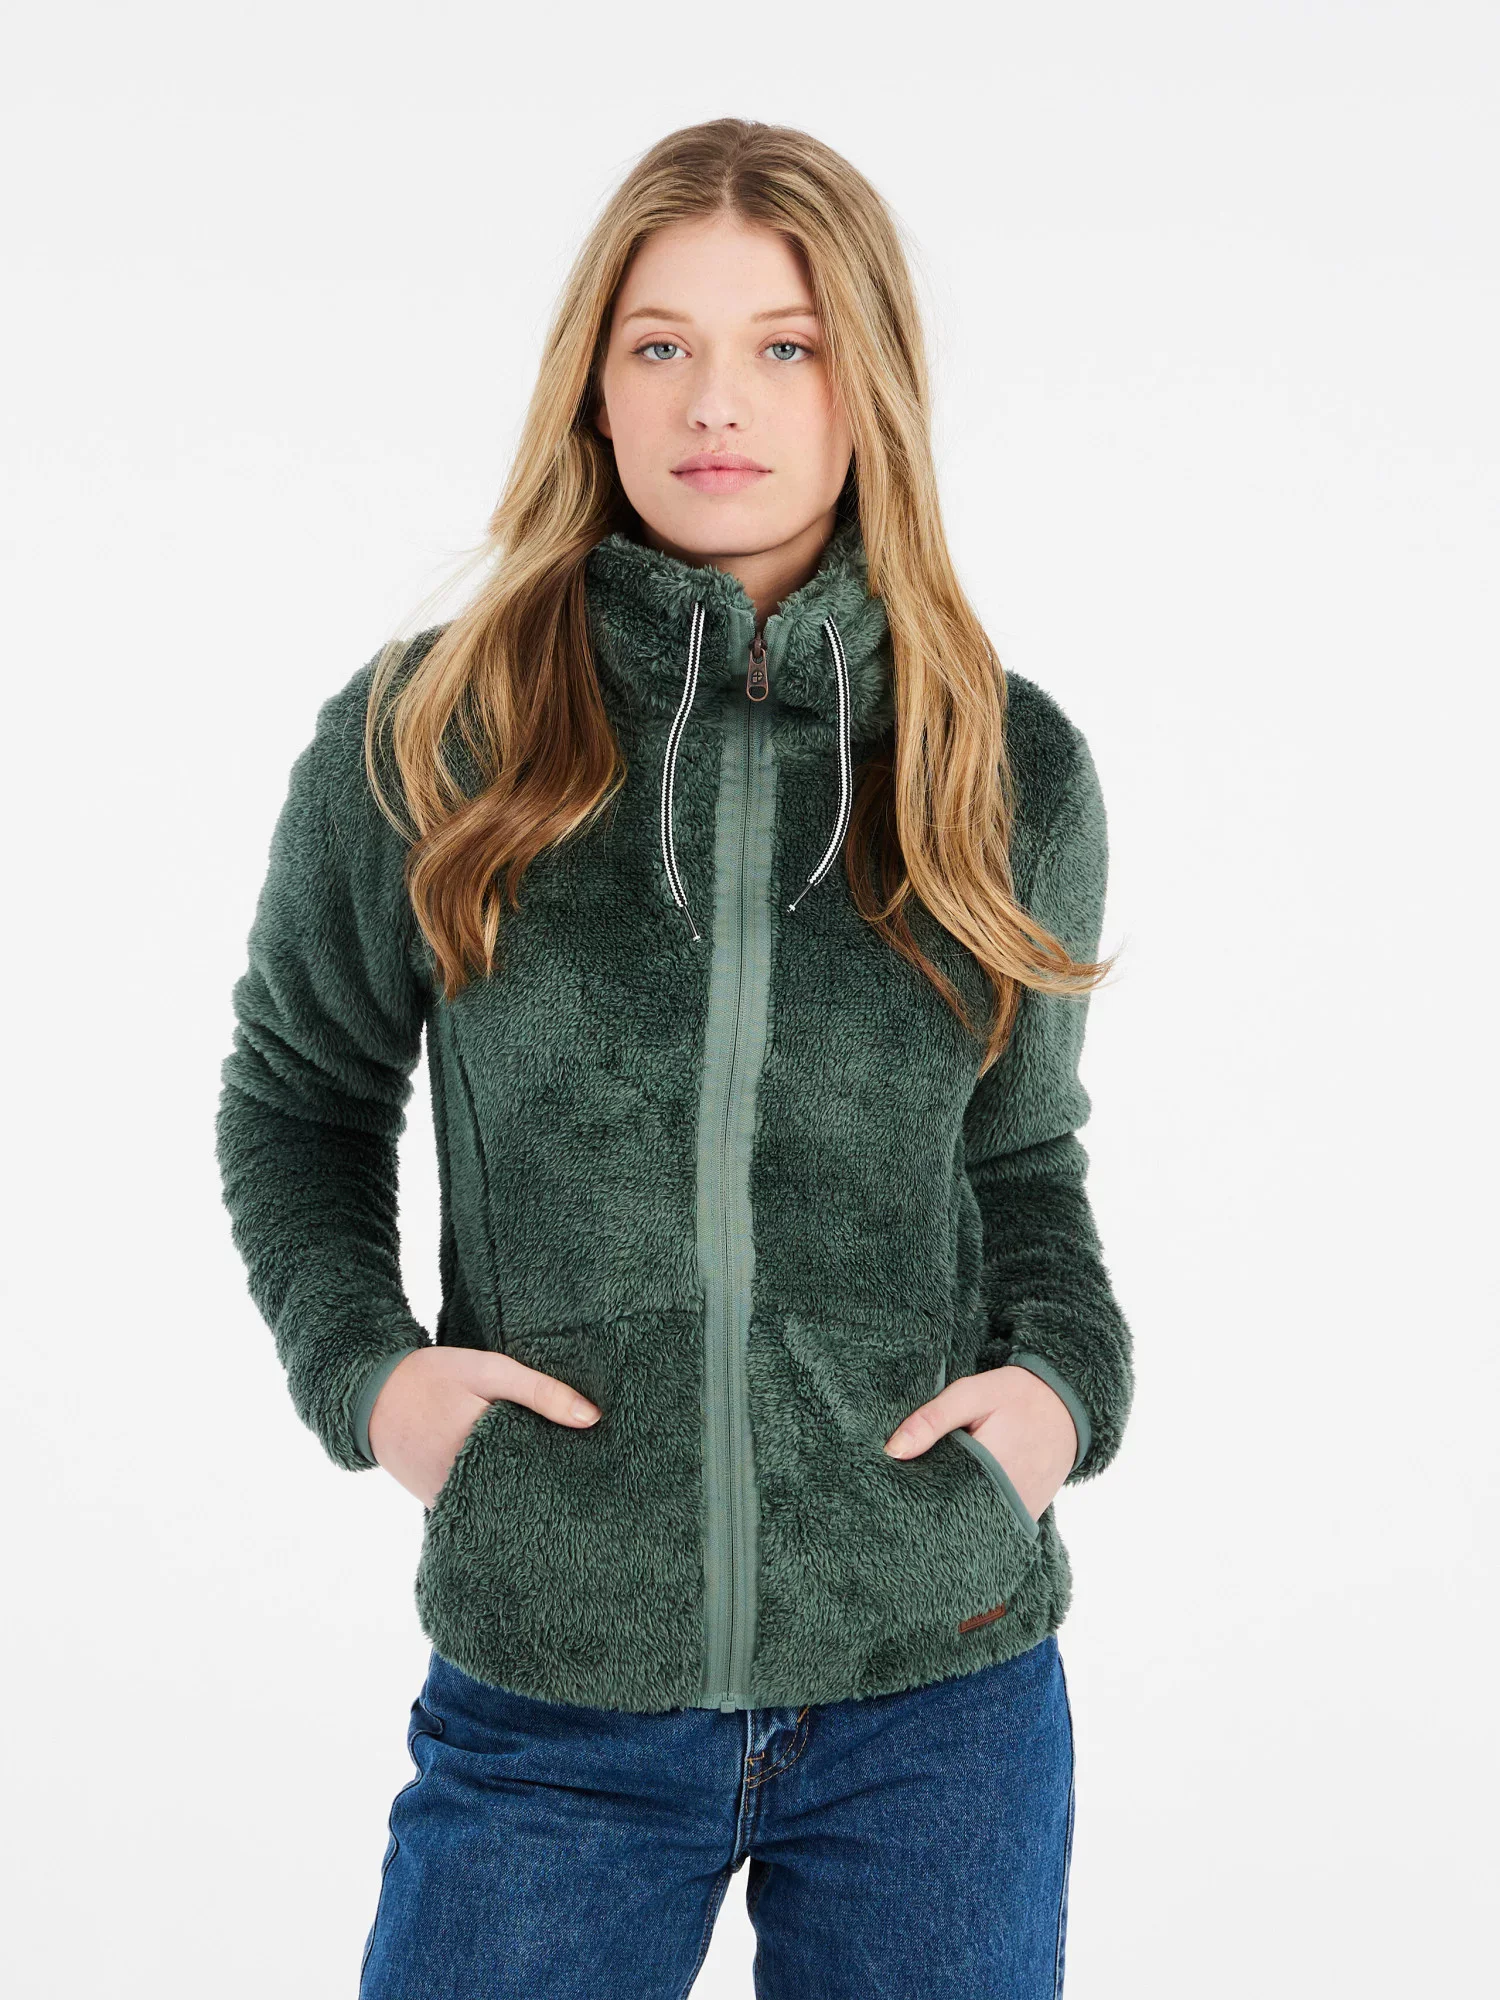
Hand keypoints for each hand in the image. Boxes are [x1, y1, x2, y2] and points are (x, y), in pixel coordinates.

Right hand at [368, 1346, 600, 1508]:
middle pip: (525, 1494)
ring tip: (561, 1488)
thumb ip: (540, 1392)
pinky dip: (498, 1499)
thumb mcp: (490, 1371)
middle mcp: (462, 1483)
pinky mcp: (438, 1506)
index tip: (598, 1467)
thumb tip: (592, 1419)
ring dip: (525, 1496)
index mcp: (479, 1445)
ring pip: (502, 1507)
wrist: (372, 1396)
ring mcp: (448, 1500)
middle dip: (552, 1487)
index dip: (571, 1468)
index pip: (542, 1468)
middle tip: (589, 1485)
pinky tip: (519, 1485)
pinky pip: (478, 1508)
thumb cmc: (435, 1376)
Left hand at [884, 1365, 1076, 1523]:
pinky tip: (955, 1503)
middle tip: (900, 1500)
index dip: (912, 1495)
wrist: (1067, 1405)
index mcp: (992, 1467)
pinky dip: (972, 1516)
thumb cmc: (1016, 1395)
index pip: (938, 1495)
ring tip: (925, 1505)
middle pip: (953, 1516)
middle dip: (927, 1509)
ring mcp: (1021, 1512)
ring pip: (972, 1525)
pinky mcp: (1027, 1516)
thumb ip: (931, 1420)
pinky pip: (992, 1525)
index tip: (890, 1492)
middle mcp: (1010, 1499)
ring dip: (950, 1516)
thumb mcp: (971, 1394)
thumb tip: (892, 1451)